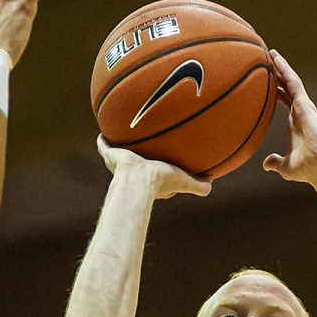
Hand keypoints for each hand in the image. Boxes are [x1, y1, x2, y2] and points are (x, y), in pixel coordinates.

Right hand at [96, 137, 211, 199]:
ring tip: (122, 133)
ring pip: (119, 154)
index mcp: (151, 178)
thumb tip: (212, 181)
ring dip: (121, 146)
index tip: (165, 158)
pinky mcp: (111, 156)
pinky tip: (103, 132)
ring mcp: (121, 164)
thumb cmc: (161, 181)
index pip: (156, 171)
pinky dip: (103, 141)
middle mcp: (135, 171)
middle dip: (139, 154)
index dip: (160, 166)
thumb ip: (198, 184)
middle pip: (137, 160)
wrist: (138, 180)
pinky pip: (104, 146)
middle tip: (144, 144)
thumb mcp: (185, 181)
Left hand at [263, 50, 316, 184]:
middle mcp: (300, 111)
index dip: (275, 90)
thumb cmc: (306, 169)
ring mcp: (304, 106)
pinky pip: (293, 82)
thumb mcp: (285, 166)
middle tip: (267, 60)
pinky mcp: (305, 104)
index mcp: (295, 122)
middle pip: (286, 87)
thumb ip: (275, 162)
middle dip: (278, 73)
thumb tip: (266, 164)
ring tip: (270, 53)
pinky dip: (284, 69)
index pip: (283, 100)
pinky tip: (275, 58)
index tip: (266, 81)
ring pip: (291, 81)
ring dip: (281, 66)